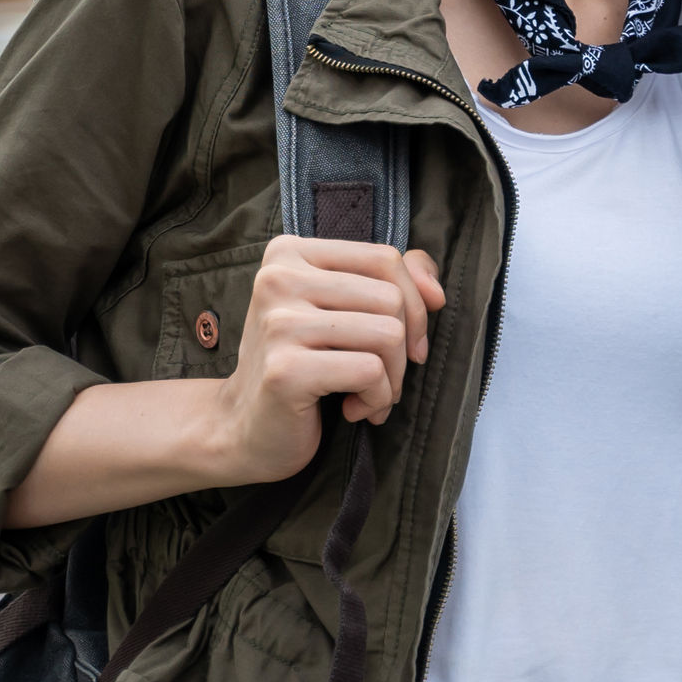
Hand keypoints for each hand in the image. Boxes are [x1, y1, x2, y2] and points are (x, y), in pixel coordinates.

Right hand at [216, 235, 445, 484]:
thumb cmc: (301, 364)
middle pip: (390, 299)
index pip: (384, 258)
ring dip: (392, 379)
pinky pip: (370, 372)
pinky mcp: (285, 370)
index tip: (407, 342)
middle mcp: (278, 279)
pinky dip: (376, 399)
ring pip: (388, 334)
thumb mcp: (341, 311)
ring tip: (366, 395)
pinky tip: (352, 410)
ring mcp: (278, 323)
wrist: (244, 428)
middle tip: (380, 379)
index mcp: (289, 252)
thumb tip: (436, 291)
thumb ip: (391, 282)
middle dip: (402, 349)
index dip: (413, 303)